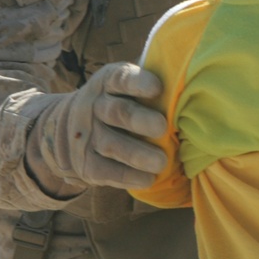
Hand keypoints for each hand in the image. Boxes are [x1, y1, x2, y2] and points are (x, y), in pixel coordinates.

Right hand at [28, 62, 167, 190]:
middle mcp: (92, 107)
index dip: (138, 82)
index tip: (158, 87)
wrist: (69, 129)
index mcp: (106, 83)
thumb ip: (148, 88)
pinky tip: (148, 179)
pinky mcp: (85, 164)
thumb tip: (189, 91)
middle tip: (162, 127)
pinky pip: (106, 171)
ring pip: (111, 145)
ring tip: (161, 162)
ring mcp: (86, 136)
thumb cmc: (116, 105)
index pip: (120, 79)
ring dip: (137, 155)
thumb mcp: (123, 88)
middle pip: (116, 112)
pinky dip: (128, 176)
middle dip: (139, 120)